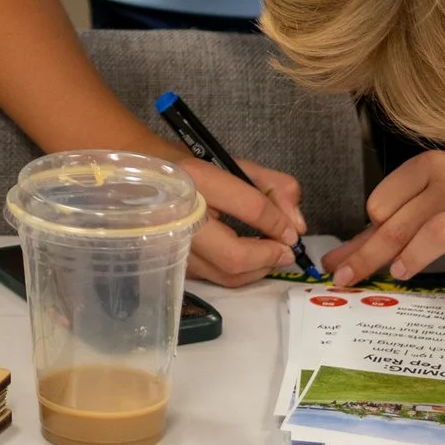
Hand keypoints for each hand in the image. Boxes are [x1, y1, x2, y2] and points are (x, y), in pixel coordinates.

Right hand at [177, 154, 306, 287]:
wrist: (148, 178)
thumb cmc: (198, 171)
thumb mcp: (241, 166)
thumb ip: (277, 189)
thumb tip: (296, 227)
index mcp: (199, 180)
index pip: (252, 208)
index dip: (279, 224)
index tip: (292, 233)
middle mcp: (181, 215)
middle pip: (235, 256)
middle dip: (268, 257)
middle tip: (286, 251)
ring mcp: (174, 245)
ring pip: (226, 274)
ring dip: (258, 269)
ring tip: (270, 255)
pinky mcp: (173, 263)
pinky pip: (215, 278)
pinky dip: (240, 273)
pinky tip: (249, 259)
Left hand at [321, 146, 444, 284]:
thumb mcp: (427, 195)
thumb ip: (385, 225)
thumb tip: (337, 259)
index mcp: (426, 170)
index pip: (382, 203)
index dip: (366, 232)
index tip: (357, 255)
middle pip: (402, 222)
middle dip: (371, 254)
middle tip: (349, 279)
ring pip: (441, 228)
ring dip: (416, 252)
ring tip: (400, 273)